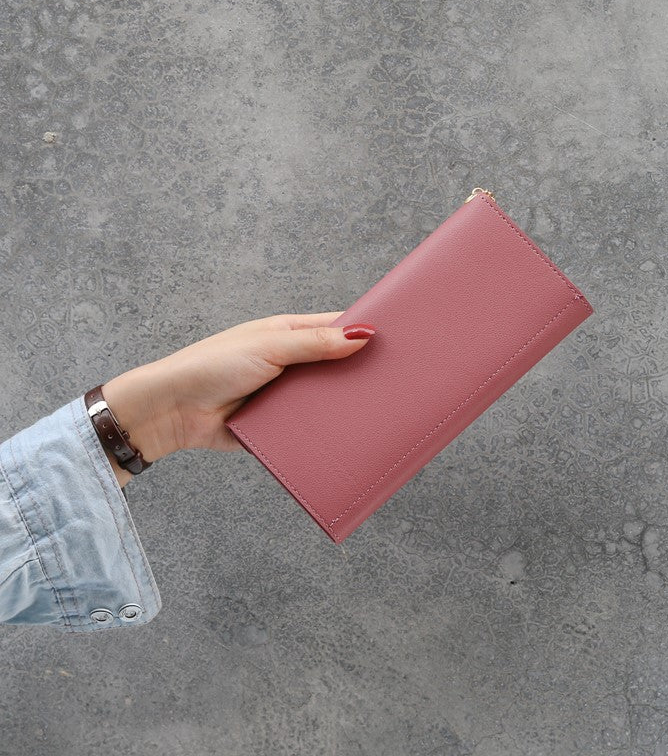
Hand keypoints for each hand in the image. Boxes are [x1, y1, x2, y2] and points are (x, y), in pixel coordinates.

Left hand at [101, 312, 375, 487]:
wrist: (172, 411)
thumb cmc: (212, 366)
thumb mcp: (269, 347)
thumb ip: (315, 344)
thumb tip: (363, 334)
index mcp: (290, 333)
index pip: (337, 327)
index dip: (366, 331)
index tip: (398, 340)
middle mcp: (291, 362)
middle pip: (338, 365)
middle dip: (361, 373)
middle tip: (396, 382)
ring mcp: (286, 395)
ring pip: (327, 399)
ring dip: (344, 404)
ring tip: (380, 411)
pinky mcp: (278, 425)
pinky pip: (309, 428)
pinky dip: (325, 431)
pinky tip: (348, 435)